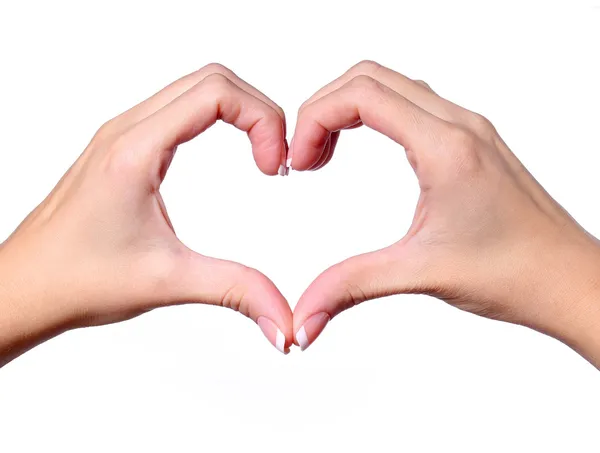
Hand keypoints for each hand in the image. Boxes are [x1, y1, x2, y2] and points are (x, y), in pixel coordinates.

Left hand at [0, 63, 292, 366]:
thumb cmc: (76, 280)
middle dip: (259, 111)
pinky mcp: (125, 147)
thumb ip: (236, 291)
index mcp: (135, 150)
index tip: (274, 166)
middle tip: (276, 160)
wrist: (23, 288)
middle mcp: (127, 130)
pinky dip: (217, 118)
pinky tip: (231, 154)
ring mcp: (123, 135)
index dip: (261, 119)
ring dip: (240, 112)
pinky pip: (179, 108)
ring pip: (196, 88)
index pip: (215, 93)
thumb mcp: (168, 282)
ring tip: (262, 157)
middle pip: (211, 79)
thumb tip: (284, 319)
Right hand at [290, 61, 599, 366]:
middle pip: (371, 77)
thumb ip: (351, 287)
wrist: (570, 282)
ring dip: (348, 110)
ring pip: (392, 86)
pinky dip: (374, 117)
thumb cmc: (516, 273)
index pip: (363, 94)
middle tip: (304, 156)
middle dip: (324, 108)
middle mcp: (460, 126)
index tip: (299, 161)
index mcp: (447, 147)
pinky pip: (412, 106)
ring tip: (324, 155)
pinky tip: (361, 152)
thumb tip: (304, 317)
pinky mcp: (471, 143)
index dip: (315, 118)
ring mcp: (468, 130)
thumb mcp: (421, 273)